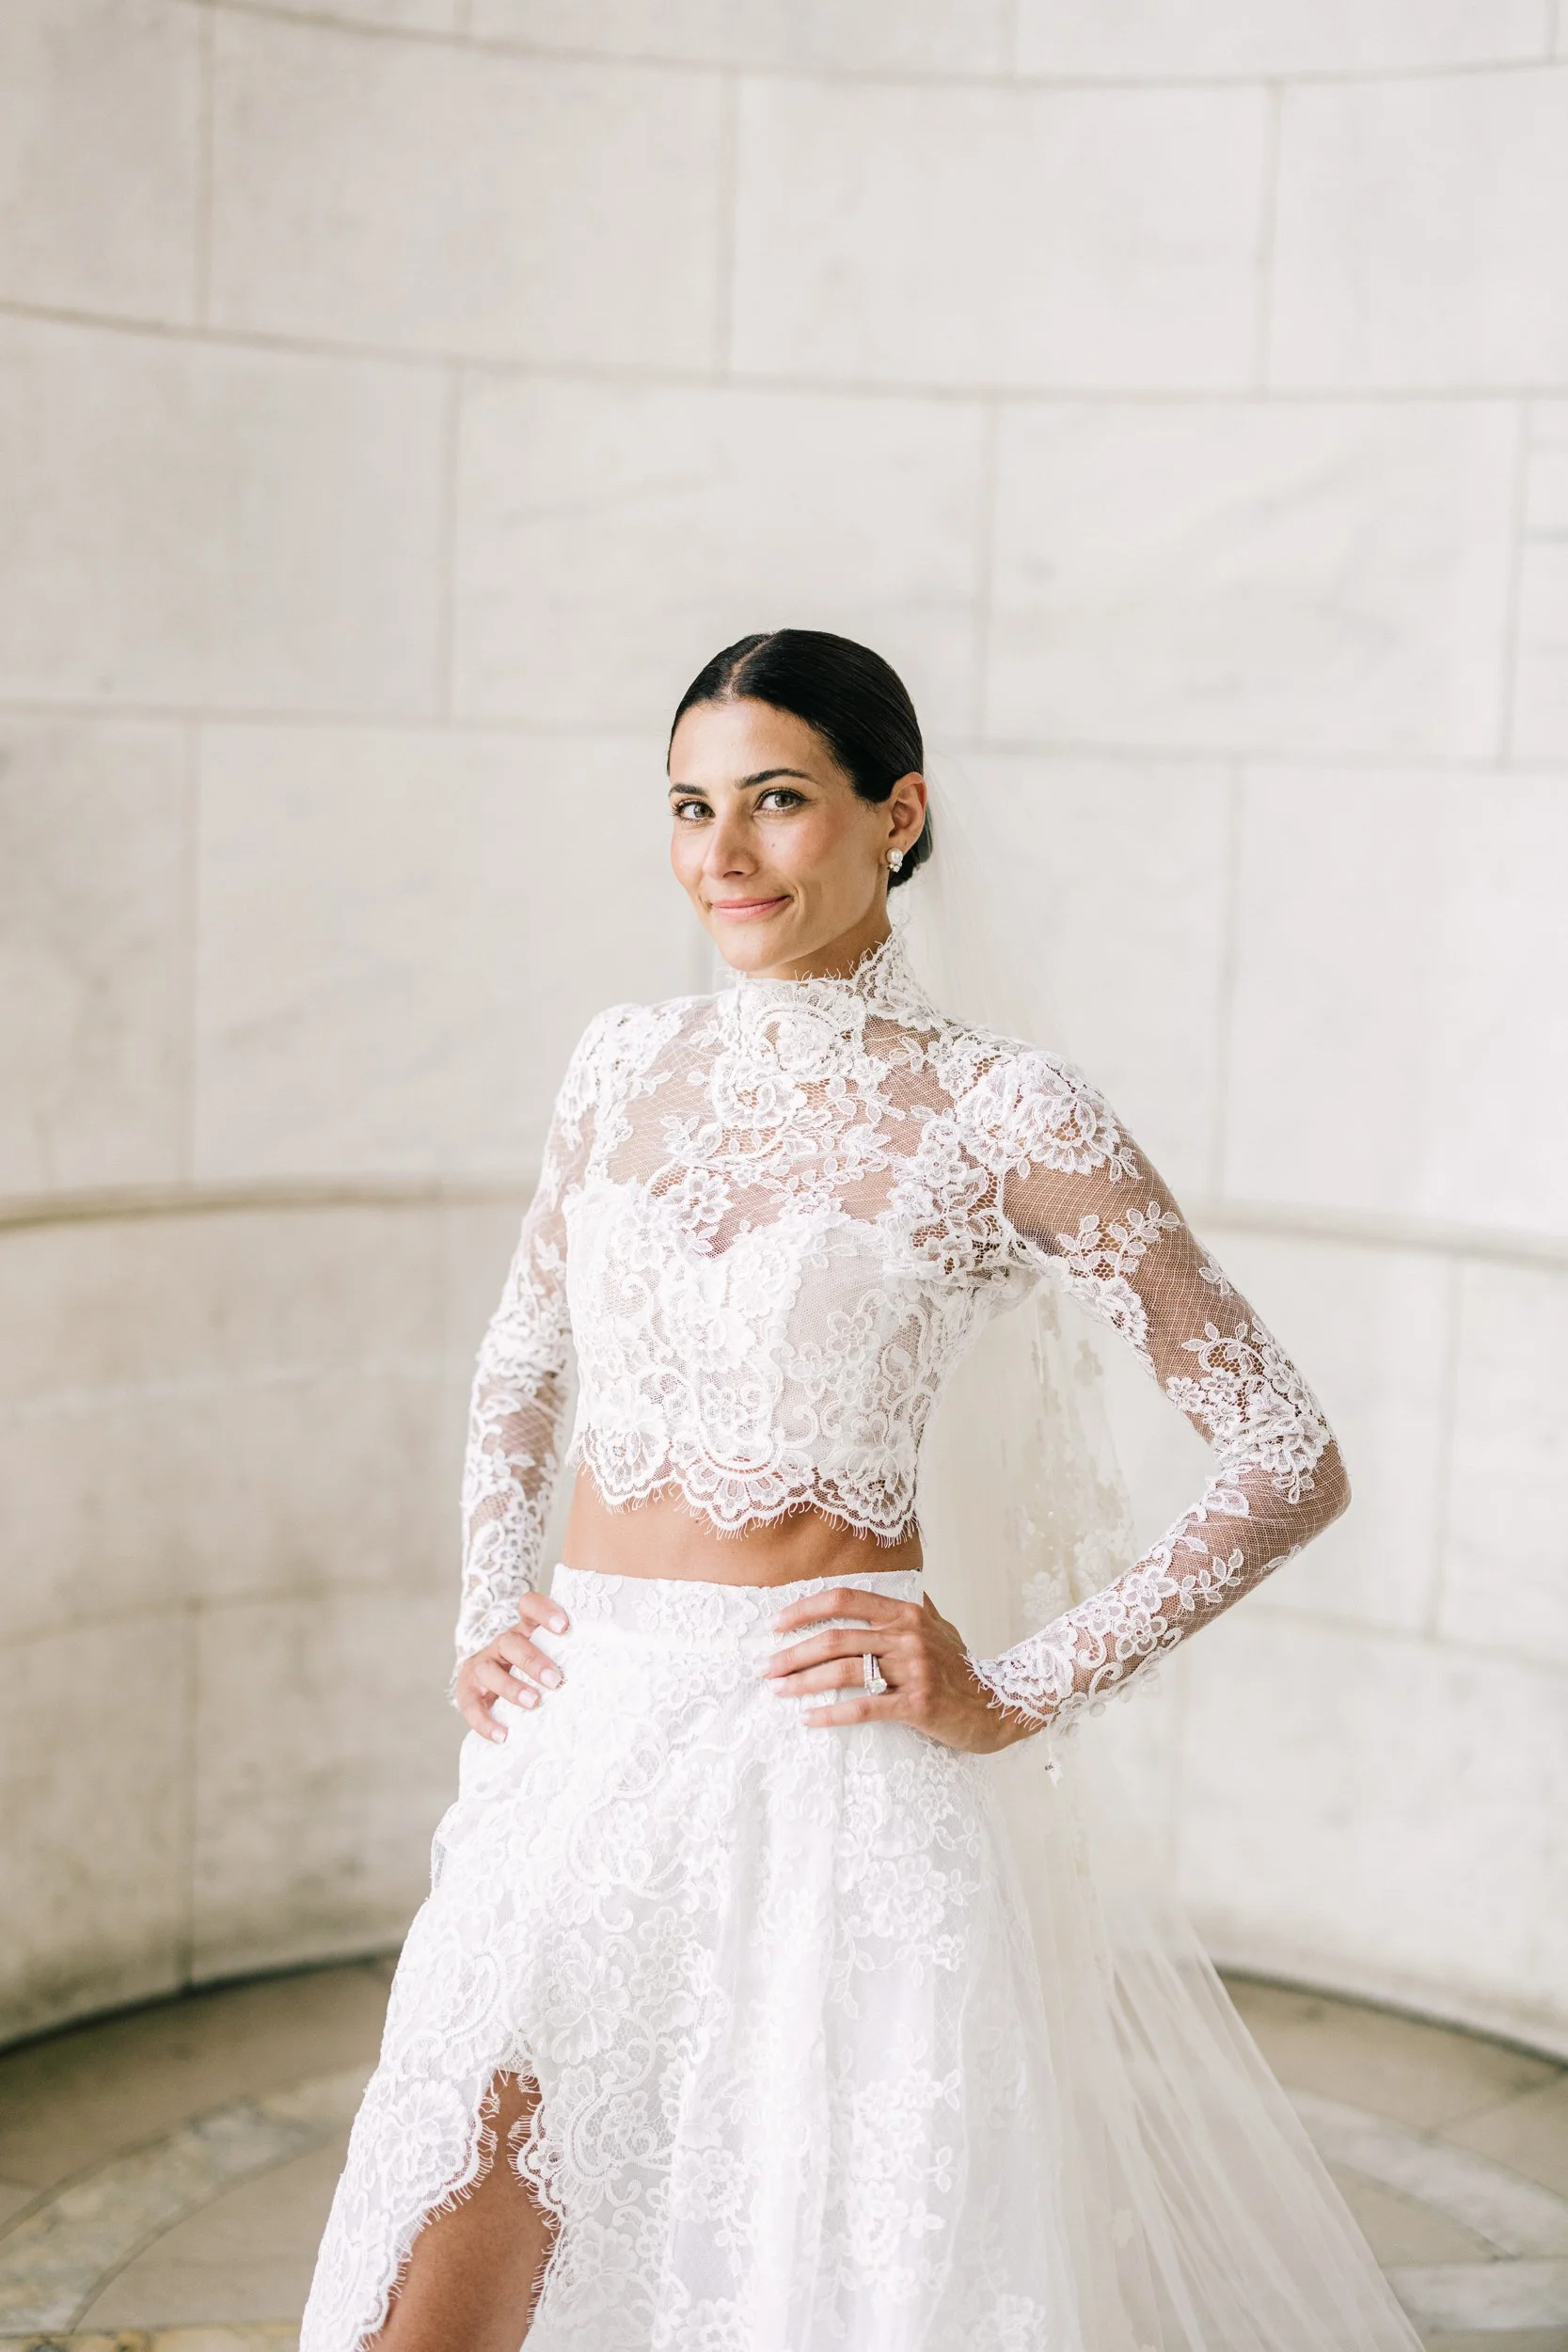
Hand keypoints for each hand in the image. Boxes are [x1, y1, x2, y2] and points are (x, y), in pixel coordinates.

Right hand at [454, 1590, 570, 1743]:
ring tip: (533, 1703)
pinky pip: (471, 1705)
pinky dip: (485, 1721)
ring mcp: (482, 1665)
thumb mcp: (550, 1657)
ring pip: (488, 1669)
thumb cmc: (534, 1671)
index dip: (543, 1611)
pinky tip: (503, 1735)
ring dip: (511, 1687)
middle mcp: (501, 1644)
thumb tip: (613, 1674)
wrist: (489, 1683)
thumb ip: (570, 1658)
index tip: (564, 1627)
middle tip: (556, 1680)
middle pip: (510, 1642)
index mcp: (524, 1630)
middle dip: (533, 1661)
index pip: (528, 1606)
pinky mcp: (467, 1691)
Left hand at [760, 1586, 1036, 1753]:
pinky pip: (865, 1706)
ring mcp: (913, 1669)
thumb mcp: (941, 1628)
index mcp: (906, 1613)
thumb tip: (893, 1587)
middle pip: (836, 1638)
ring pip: (845, 1670)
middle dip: (793, 1653)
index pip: (846, 1600)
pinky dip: (832, 1712)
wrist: (1000, 1703)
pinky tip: (809, 1718)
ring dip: (804, 1682)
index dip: (806, 1609)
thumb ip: (913, 1608)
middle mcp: (907, 1636)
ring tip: (779, 1690)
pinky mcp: (917, 1703)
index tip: (776, 1624)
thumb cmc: (962, 1668)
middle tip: (766, 1667)